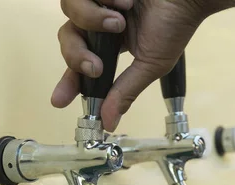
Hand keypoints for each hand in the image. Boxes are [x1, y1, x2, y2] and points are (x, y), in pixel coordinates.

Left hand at [52, 0, 232, 131]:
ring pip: (69, 11)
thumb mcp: (150, 66)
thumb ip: (126, 92)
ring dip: (92, 19)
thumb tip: (109, 122)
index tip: (59, 100)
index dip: (68, 82)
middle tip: (97, 66)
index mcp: (110, 44)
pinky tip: (127, 1)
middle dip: (77, 55)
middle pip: (66, 38)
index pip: (80, 64)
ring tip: (119, 20)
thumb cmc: (175, 24)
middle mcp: (99, 21)